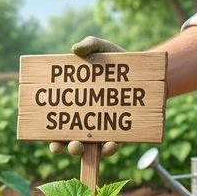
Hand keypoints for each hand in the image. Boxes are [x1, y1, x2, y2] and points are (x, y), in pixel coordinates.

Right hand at [49, 36, 126, 157]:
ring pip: (90, 148)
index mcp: (75, 105)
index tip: (51, 142)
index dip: (52, 137)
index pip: (59, 125)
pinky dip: (109, 148)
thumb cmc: (116, 60)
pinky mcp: (122, 131)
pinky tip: (109, 145)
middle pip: (71, 141)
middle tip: (64, 145)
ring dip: (81, 150)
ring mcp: (104, 128)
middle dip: (65, 147)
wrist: (145, 70)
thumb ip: (90, 45)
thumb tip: (75, 49)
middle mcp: (86, 121)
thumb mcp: (102, 48)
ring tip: (80, 146)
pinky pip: (113, 145)